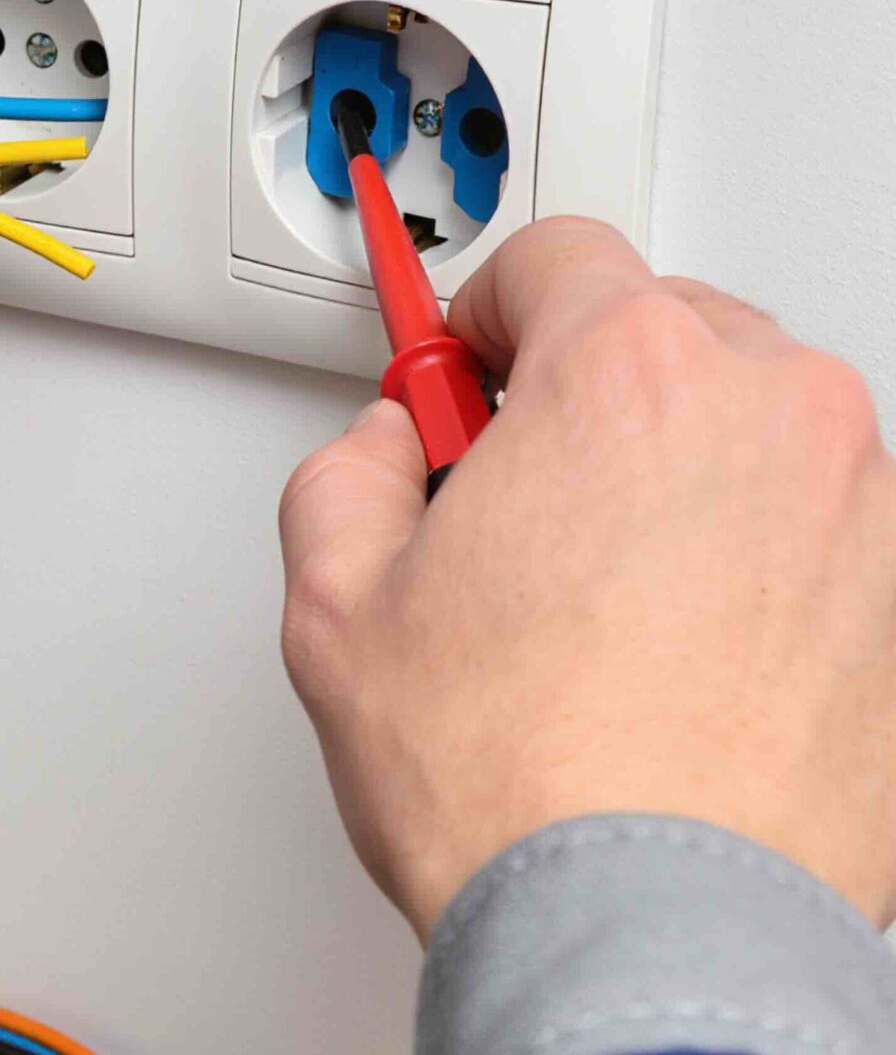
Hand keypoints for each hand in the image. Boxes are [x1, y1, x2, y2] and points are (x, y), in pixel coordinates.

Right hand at [278, 216, 895, 936]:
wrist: (650, 924)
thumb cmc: (522, 776)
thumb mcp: (335, 600)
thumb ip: (345, 473)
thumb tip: (381, 453)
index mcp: (628, 372)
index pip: (557, 254)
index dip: (485, 312)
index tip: (463, 372)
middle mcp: (773, 411)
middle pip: (668, 328)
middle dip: (588, 392)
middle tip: (515, 493)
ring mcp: (864, 506)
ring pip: (754, 427)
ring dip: (678, 472)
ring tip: (597, 591)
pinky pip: (820, 530)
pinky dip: (756, 558)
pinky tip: (677, 649)